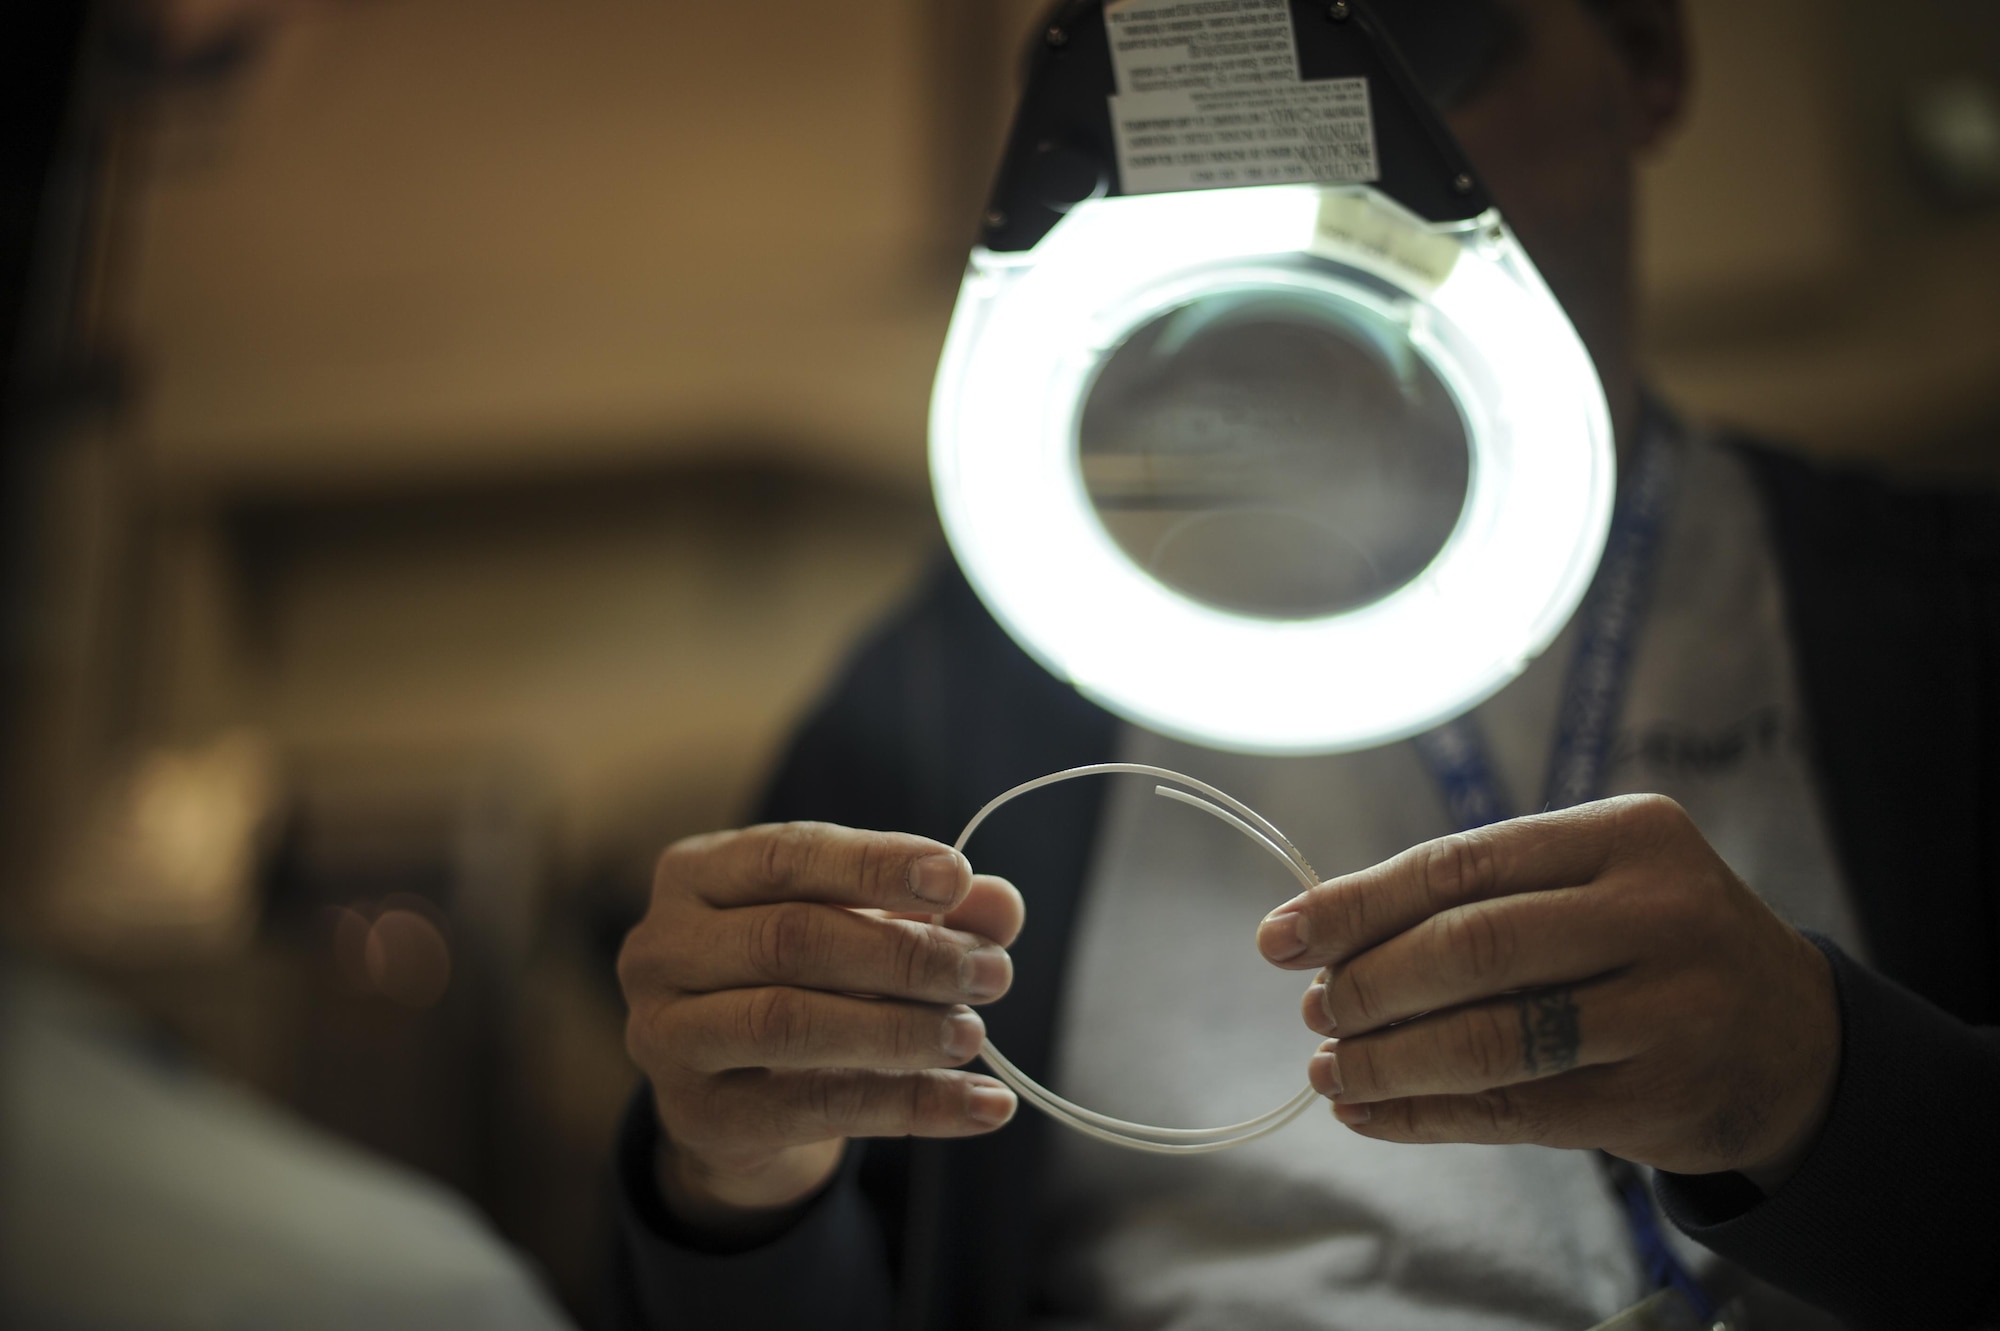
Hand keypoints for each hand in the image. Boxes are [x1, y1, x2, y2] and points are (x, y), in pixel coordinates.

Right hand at [618, 822, 1022, 1236]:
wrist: (741, 1099)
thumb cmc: (806, 983)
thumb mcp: (865, 931)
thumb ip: (930, 911)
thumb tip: (1001, 904)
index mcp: (697, 875)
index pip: (786, 855)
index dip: (873, 864)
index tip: (957, 876)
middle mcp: (662, 949)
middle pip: (790, 937)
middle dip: (904, 953)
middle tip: (990, 972)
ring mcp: (667, 1037)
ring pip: (788, 1022)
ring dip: (899, 1029)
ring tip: (974, 1034)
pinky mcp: (700, 1118)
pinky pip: (815, 1109)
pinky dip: (911, 1106)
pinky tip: (982, 1105)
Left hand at [1256, 794, 1839, 1189]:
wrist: (1796, 1039)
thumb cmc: (1656, 943)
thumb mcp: (1598, 882)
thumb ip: (1484, 895)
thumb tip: (1323, 935)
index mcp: (1627, 834)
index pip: (1459, 865)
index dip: (1357, 905)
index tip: (1282, 937)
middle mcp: (1656, 913)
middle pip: (1471, 949)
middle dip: (1370, 985)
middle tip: (1315, 1012)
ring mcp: (1666, 1010)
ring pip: (1489, 1039)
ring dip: (1388, 1061)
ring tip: (1331, 1070)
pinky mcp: (1659, 1099)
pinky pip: (1516, 1111)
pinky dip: (1427, 1116)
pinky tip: (1373, 1115)